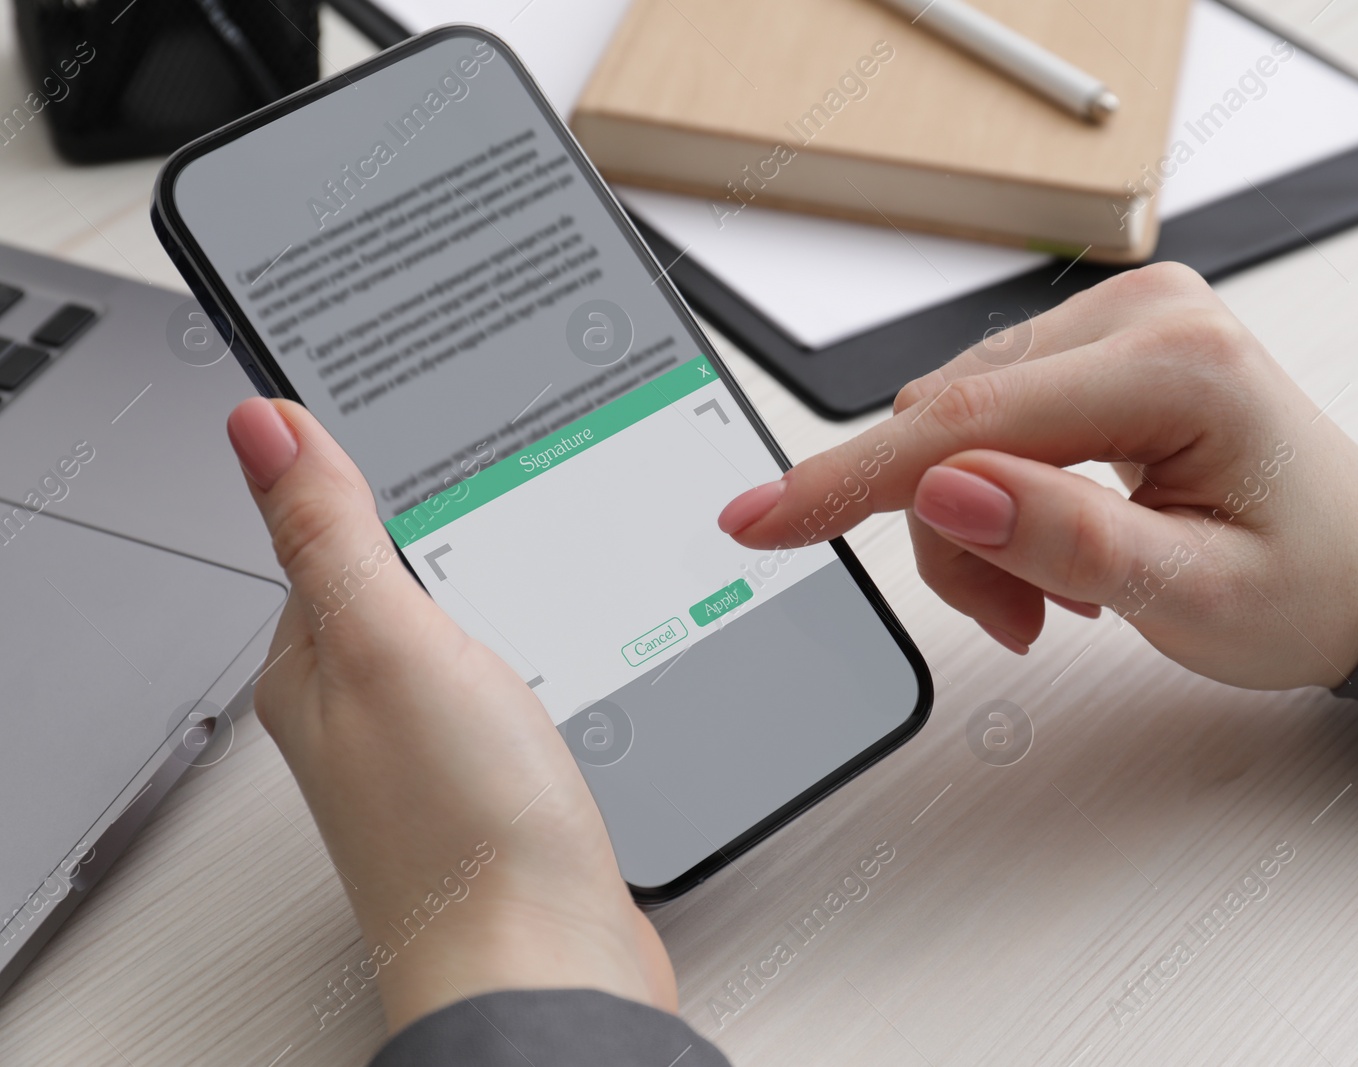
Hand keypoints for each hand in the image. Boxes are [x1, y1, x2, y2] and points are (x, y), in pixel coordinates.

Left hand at [226, 398, 674, 1032]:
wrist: (544, 958)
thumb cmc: (456, 825)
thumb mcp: (387, 642)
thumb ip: (329, 532)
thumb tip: (261, 423)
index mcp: (311, 662)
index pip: (323, 529)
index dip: (368, 465)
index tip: (421, 408)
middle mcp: (359, 703)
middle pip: (390, 575)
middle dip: (440, 520)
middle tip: (490, 457)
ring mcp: (427, 741)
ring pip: (450, 627)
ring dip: (488, 581)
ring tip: (527, 531)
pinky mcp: (490, 772)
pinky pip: (495, 678)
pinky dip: (524, 642)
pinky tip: (556, 637)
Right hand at [719, 263, 1357, 690]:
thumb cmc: (1307, 582)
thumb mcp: (1197, 598)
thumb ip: (1070, 541)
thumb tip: (947, 490)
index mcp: (1178, 364)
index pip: (970, 418)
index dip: (851, 478)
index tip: (757, 518)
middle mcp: (1143, 313)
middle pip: (952, 420)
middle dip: (951, 535)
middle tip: (1022, 620)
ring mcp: (1119, 315)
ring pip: (956, 422)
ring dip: (973, 523)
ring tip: (1054, 594)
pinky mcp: (1097, 340)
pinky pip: (985, 413)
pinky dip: (993, 495)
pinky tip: (1054, 540)